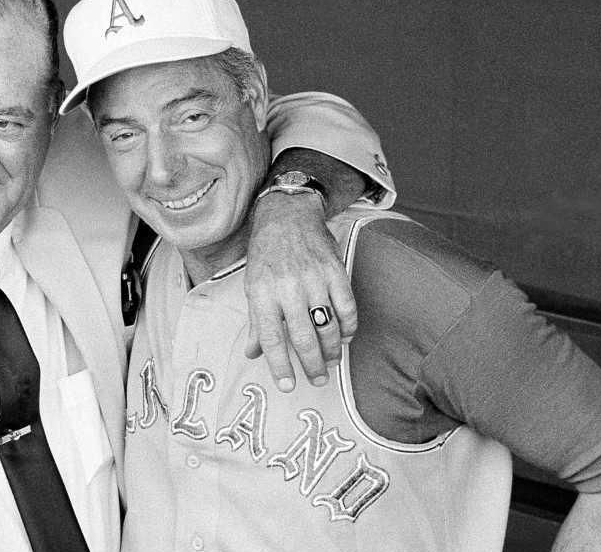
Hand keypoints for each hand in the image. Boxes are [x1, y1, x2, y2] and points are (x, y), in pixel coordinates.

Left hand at [245, 191, 357, 391]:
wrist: (288, 214)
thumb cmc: (266, 253)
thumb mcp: (252, 285)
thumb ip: (255, 322)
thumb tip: (253, 354)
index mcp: (262, 293)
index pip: (271, 339)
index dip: (280, 366)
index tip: (288, 385)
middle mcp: (288, 288)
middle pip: (303, 337)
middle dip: (312, 365)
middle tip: (317, 379)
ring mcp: (314, 279)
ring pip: (328, 326)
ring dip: (331, 350)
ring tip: (331, 362)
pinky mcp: (335, 271)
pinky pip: (347, 307)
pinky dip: (349, 326)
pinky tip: (345, 336)